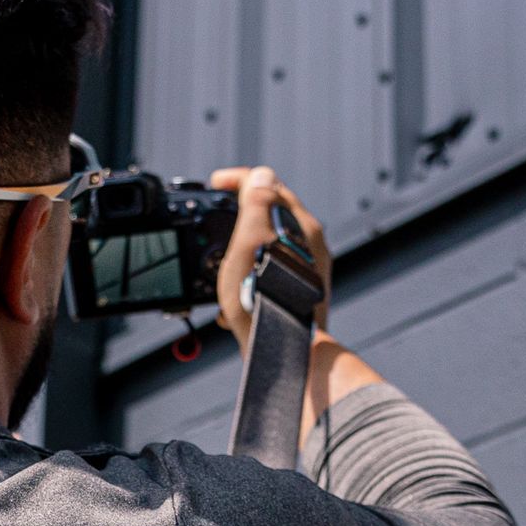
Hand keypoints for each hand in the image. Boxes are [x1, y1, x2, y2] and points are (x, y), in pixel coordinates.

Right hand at [208, 166, 331, 348]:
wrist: (284, 350)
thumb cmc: (262, 299)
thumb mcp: (249, 243)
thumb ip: (255, 203)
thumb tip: (260, 175)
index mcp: (298, 221)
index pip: (266, 180)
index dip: (237, 178)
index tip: (216, 184)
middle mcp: (309, 239)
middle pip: (269, 209)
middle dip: (239, 210)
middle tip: (217, 220)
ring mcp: (308, 263)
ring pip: (269, 239)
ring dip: (242, 244)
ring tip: (222, 263)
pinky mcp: (302, 287)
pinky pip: (272, 266)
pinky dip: (251, 270)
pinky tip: (235, 291)